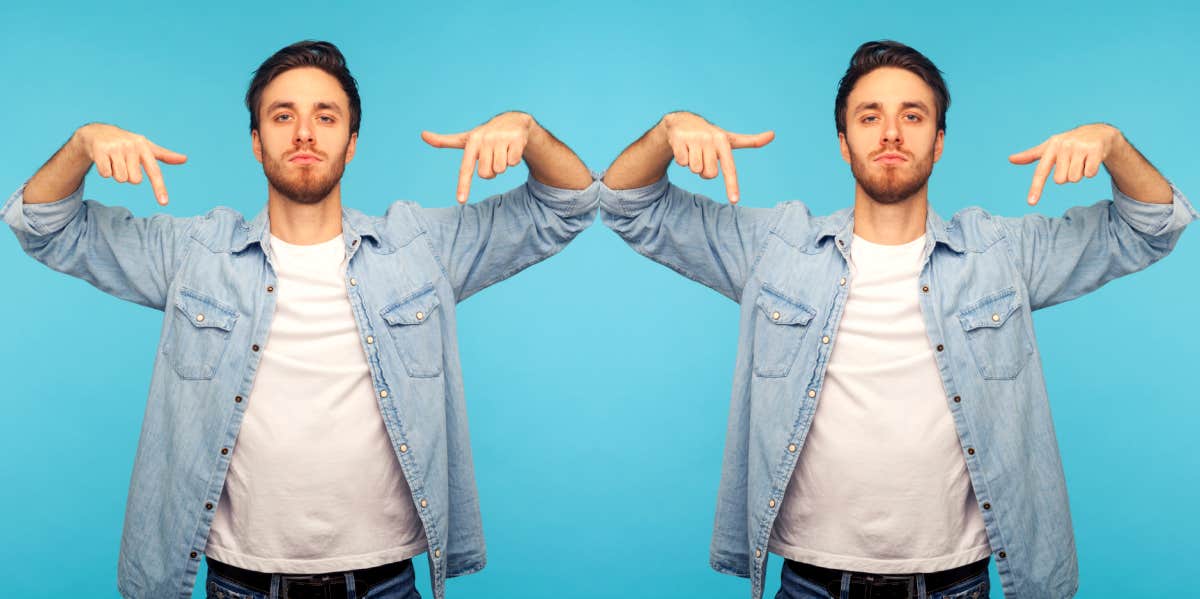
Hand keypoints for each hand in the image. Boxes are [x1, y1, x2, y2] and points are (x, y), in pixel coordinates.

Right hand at [72, 123, 186, 204]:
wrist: (98, 132)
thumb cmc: (127, 142)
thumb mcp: (146, 147)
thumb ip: (164, 155)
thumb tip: (185, 159)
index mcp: (144, 147)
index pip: (154, 171)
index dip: (159, 188)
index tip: (164, 203)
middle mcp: (131, 146)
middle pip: (135, 180)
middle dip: (129, 176)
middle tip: (124, 163)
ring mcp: (115, 148)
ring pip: (120, 178)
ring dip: (117, 174)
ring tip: (114, 161)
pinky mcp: (100, 150)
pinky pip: (106, 174)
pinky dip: (105, 171)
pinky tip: (104, 160)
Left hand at [421, 112, 536, 203]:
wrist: (513, 121)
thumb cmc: (485, 134)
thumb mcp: (466, 138)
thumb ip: (445, 140)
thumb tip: (422, 134)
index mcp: (472, 141)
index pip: (466, 168)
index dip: (463, 185)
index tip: (461, 200)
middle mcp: (485, 139)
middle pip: (486, 174)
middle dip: (490, 170)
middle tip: (492, 157)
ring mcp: (502, 139)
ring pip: (500, 170)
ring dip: (503, 165)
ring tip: (502, 152)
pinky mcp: (516, 140)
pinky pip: (513, 163)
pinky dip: (514, 159)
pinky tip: (512, 148)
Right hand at [659, 112, 773, 203]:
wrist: (683, 121)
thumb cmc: (710, 135)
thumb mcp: (729, 138)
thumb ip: (750, 141)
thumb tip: (773, 134)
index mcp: (723, 141)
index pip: (729, 168)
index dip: (732, 185)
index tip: (734, 200)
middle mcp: (709, 139)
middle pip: (709, 174)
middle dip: (705, 170)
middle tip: (703, 157)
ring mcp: (693, 139)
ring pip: (694, 170)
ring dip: (693, 165)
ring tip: (693, 152)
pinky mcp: (679, 140)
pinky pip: (681, 163)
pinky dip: (681, 160)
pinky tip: (683, 149)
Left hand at [1008, 123, 1122, 205]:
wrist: (1098, 132)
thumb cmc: (1069, 143)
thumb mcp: (1050, 147)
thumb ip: (1031, 155)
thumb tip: (1010, 159)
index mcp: (1051, 147)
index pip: (1041, 171)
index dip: (1036, 187)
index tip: (1031, 202)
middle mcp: (1064, 146)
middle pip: (1060, 180)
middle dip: (1067, 176)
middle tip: (1072, 163)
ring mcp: (1080, 147)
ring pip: (1075, 178)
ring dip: (1079, 174)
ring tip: (1082, 161)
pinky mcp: (1095, 150)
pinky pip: (1089, 174)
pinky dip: (1091, 171)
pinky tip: (1092, 160)